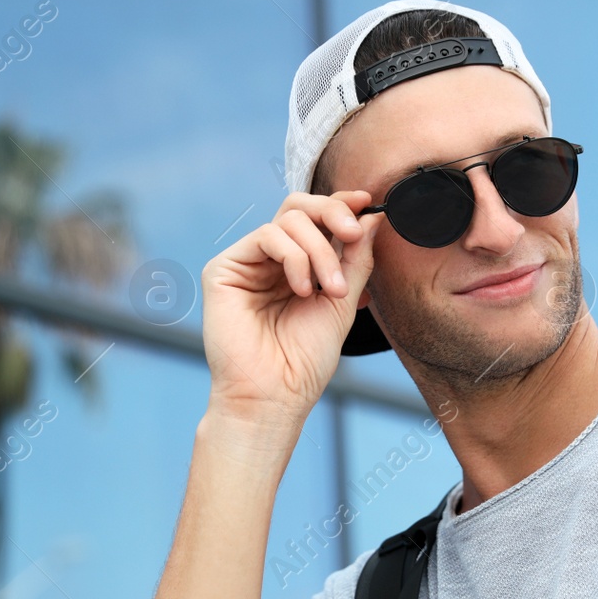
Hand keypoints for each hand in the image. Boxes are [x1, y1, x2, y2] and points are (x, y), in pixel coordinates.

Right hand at [201, 190, 383, 423]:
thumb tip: (373, 217)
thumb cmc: (305, 361)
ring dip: (320, 251)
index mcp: (296, 267)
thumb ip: (356, 259)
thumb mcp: (342, 302)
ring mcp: (246, 263)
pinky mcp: (223, 269)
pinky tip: (302, 290)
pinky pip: (266, 236)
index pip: (315, 219)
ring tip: (331, 290)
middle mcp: (268, 261)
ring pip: (288, 220)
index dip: (341, 204)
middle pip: (299, 207)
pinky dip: (294, 257)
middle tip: (353, 235)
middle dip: (333, 214)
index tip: (369, 202)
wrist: (275, 396)